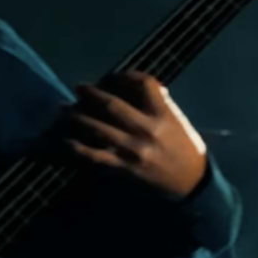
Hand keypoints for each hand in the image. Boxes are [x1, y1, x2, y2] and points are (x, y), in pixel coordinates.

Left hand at [61, 72, 211, 199]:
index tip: (113, 76)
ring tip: (64, 109)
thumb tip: (135, 86)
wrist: (192, 182)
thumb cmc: (186, 149)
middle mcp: (147, 129)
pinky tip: (67, 141)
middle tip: (79, 88)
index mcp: (163, 115)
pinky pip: (95, 156)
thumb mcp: (178, 121)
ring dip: (77, 117)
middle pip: (112, 105)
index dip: (125, 75)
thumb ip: (160, 103)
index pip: (143, 84)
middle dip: (91, 93)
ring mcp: (134, 150)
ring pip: (98, 128)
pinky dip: (78, 148)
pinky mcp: (124, 167)